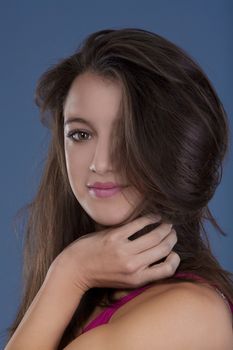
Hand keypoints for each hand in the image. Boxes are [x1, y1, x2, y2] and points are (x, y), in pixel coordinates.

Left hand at [52, 215, 179, 292]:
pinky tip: (154, 216)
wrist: (76, 269)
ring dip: (164, 227)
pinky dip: (150, 218)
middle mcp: (132, 266)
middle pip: (163, 249)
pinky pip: (139, 224)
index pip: (167, 269)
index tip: (174, 251)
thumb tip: (160, 258)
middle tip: (172, 232)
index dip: (175, 259)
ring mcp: (123, 250)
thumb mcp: (124, 281)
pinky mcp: (114, 237)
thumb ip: (142, 272)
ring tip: (167, 223)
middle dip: (172, 238)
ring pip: (154, 236)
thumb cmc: (101, 274)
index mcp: (137, 279)